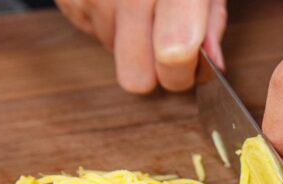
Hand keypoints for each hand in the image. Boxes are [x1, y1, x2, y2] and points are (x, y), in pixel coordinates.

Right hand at [55, 0, 227, 92]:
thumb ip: (210, 18)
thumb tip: (212, 66)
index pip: (175, 52)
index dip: (183, 72)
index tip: (192, 66)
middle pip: (136, 77)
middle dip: (154, 72)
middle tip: (165, 46)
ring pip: (113, 55)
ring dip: (129, 39)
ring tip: (138, 4)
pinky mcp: (70, 1)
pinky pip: (91, 32)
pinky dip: (107, 21)